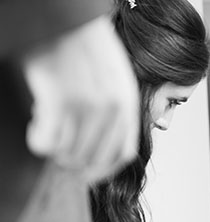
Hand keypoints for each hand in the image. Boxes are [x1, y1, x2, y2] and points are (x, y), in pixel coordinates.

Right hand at [22, 16, 138, 181]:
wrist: (64, 15)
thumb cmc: (84, 45)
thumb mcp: (114, 79)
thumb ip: (114, 111)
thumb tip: (98, 145)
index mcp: (128, 104)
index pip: (121, 155)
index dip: (102, 171)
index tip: (86, 174)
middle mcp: (112, 108)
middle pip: (92, 159)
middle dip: (72, 161)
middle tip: (58, 145)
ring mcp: (87, 105)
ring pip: (69, 154)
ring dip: (54, 149)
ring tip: (47, 129)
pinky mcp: (60, 100)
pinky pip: (48, 142)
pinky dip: (39, 141)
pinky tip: (36, 126)